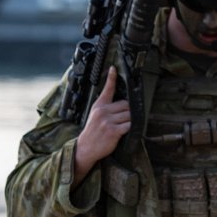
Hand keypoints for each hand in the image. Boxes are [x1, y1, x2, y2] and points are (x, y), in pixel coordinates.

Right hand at [72, 68, 129, 184]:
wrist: (85, 148)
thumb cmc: (92, 132)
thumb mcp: (94, 115)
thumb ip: (105, 107)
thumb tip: (122, 104)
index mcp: (98, 106)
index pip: (107, 89)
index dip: (111, 78)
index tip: (114, 69)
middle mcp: (103, 111)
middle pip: (125, 104)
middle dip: (129, 110)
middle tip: (127, 117)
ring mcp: (108, 121)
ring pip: (129, 115)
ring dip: (131, 120)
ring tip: (126, 125)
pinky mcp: (114, 131)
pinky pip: (129, 125)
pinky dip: (131, 127)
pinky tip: (128, 130)